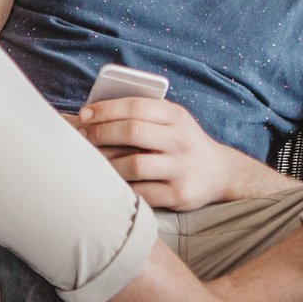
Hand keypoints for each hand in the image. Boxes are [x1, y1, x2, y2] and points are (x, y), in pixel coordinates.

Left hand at [78, 96, 240, 210]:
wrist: (219, 173)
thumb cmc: (182, 142)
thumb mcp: (171, 121)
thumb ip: (141, 115)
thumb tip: (93, 117)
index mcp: (176, 116)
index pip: (136, 107)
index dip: (105, 110)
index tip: (83, 115)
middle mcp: (181, 140)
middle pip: (132, 132)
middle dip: (101, 134)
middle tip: (83, 138)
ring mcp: (181, 169)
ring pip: (134, 165)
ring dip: (107, 164)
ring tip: (94, 162)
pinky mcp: (179, 194)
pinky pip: (141, 192)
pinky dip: (122, 187)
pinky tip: (113, 182)